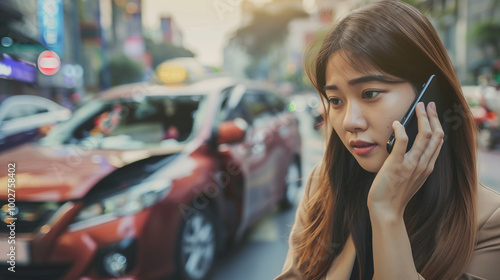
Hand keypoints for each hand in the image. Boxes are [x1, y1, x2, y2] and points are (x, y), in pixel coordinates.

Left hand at [367, 102, 443, 218]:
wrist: (385, 210)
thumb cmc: (393, 193)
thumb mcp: (409, 176)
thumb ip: (412, 161)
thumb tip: (407, 142)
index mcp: (427, 167)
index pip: (438, 141)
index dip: (437, 124)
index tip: (432, 113)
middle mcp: (423, 165)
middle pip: (435, 135)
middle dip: (432, 117)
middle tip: (427, 104)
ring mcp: (411, 165)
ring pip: (424, 136)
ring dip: (422, 118)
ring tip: (418, 107)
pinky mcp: (396, 165)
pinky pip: (403, 143)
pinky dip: (402, 130)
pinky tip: (397, 123)